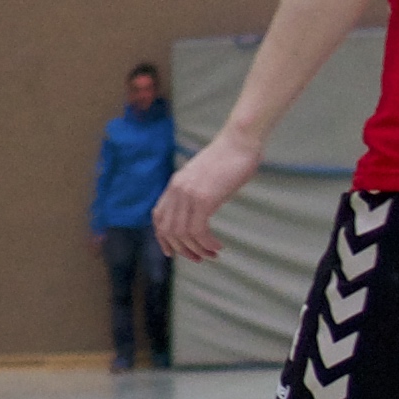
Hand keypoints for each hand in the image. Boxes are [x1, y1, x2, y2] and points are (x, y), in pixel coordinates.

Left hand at [154, 131, 257, 265]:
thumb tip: (199, 211)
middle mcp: (177, 189)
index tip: (173, 252)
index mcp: (175, 184)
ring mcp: (189, 194)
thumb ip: (196, 191)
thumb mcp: (204, 176)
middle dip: (182, 249)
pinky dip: (207, 243)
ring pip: (183, 234)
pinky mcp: (204, 198)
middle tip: (199, 258)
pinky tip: (218, 246)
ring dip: (197, 250)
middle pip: (168, 230)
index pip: (158, 217)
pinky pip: (198, 230)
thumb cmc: (229, 158)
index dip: (163, 238)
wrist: (239, 141)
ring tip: (211, 254)